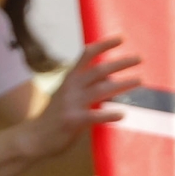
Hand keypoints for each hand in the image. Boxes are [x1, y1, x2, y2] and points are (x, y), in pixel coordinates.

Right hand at [24, 37, 141, 161]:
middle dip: (120, 63)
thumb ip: (89, 85)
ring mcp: (71, 104)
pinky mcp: (73, 121)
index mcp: (70, 78)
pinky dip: (108, 114)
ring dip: (122, 84)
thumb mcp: (70, 95)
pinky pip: (94, 116)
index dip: (104, 45)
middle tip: (140, 58)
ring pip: (100, 90)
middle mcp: (71, 87)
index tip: (122, 38)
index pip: (87, 55)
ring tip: (140, 80)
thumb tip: (111, 77)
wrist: (34, 137)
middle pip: (99, 70)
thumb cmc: (57, 115)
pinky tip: (123, 114)